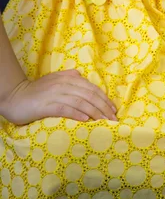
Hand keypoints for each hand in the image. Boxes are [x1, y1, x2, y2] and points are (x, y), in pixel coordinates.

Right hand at [0, 69, 117, 125]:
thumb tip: (81, 76)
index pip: (92, 88)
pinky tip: (86, 119)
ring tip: (105, 121)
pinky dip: (78, 113)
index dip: (105, 99)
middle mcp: (65, 84)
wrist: (16, 97)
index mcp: (69, 78)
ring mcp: (56, 94)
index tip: (114, 110)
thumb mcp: (55, 80)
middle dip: (104, 107)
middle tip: (113, 119)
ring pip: (81, 102)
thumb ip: (69, 77)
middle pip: (89, 95)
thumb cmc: (37, 91)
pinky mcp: (47, 105)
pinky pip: (66, 108)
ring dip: (95, 112)